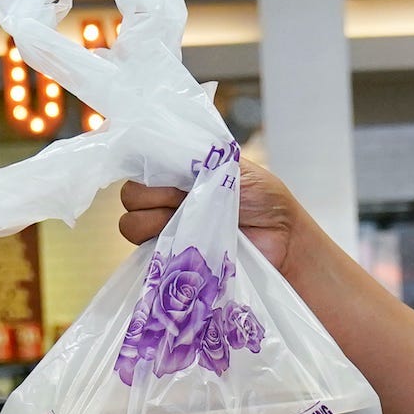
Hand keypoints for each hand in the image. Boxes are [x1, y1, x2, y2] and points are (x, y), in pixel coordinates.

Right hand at [119, 164, 308, 274]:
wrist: (283, 239)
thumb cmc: (264, 199)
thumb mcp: (232, 164)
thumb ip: (196, 156)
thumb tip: (163, 153)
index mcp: (179, 172)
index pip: (140, 165)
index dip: (149, 172)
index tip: (173, 178)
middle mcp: (167, 199)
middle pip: (130, 196)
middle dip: (153, 197)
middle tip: (184, 201)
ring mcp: (167, 230)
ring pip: (130, 225)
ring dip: (154, 223)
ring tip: (189, 224)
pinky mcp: (172, 259)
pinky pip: (145, 255)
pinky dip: (159, 249)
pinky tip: (184, 244)